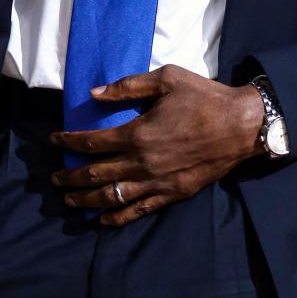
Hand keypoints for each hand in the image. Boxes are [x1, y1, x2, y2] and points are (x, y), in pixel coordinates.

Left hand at [50, 65, 264, 226]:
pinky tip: (103, 219)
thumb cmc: (203, 97)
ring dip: (87, 200)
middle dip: (70, 177)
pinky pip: (139, 210)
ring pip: (113, 197)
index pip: (91, 142)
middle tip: (54, 177)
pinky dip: (118, 216)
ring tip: (70, 200)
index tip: (54, 139)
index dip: (68, 141)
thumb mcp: (165, 79)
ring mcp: (158, 182)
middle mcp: (143, 163)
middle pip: (95, 175)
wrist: (241, 126)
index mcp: (138, 134)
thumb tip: (94, 93)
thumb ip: (128, 86)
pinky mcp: (173, 194)